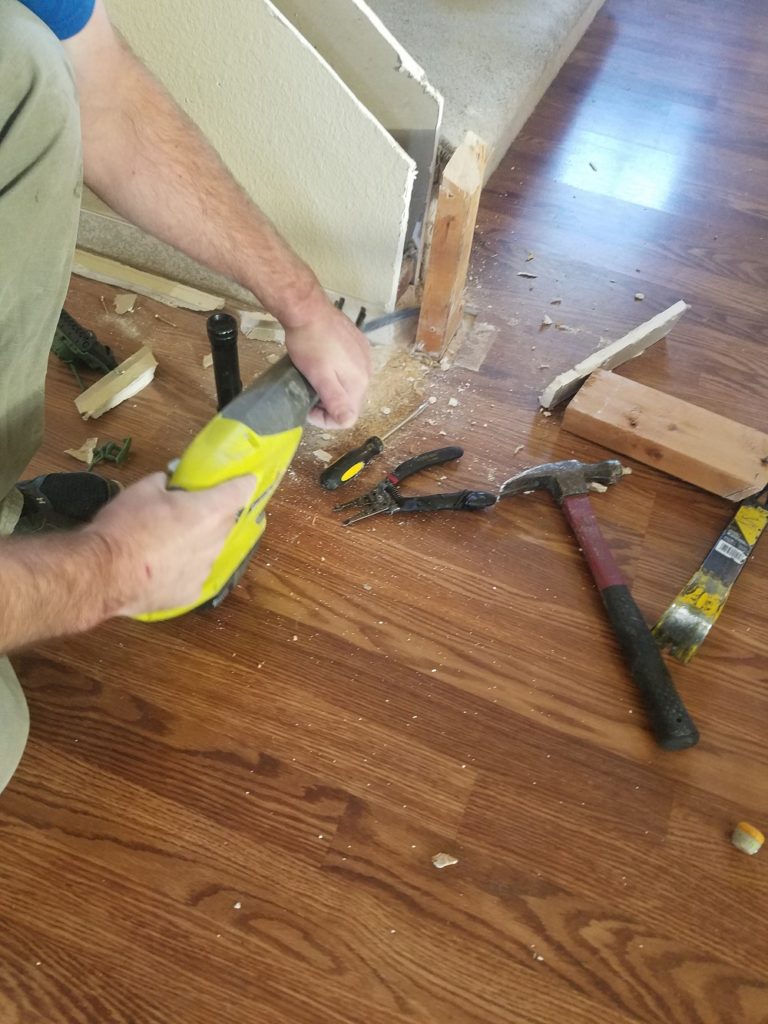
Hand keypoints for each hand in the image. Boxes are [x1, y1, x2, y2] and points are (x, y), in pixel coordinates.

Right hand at [85, 472, 254, 616]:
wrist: (104, 573)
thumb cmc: (125, 526)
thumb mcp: (141, 489)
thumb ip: (164, 482)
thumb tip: (168, 483)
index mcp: (208, 511)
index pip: (241, 491)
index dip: (243, 482)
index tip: (245, 480)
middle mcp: (215, 540)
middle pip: (225, 522)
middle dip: (212, 514)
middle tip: (188, 511)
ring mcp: (205, 569)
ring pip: (210, 549)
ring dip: (198, 543)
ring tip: (168, 543)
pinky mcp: (192, 593)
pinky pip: (194, 574)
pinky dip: (183, 569)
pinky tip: (161, 568)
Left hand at [283, 302, 370, 428]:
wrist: (308, 308)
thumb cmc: (309, 343)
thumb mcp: (319, 377)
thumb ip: (336, 401)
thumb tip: (348, 422)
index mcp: (359, 383)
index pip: (348, 417)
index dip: (325, 418)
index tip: (307, 407)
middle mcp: (367, 371)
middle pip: (350, 401)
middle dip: (329, 403)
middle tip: (308, 391)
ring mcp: (365, 356)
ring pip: (350, 384)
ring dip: (333, 387)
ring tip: (314, 375)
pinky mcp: (359, 343)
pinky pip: (351, 367)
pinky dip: (338, 371)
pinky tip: (324, 361)